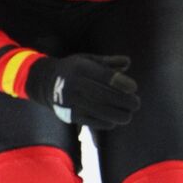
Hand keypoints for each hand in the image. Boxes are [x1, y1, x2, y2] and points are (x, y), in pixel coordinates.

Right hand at [25, 54, 139, 128]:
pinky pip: (92, 121)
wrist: (46, 83)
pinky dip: (106, 122)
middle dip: (123, 101)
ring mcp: (71, 101)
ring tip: (128, 114)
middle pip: (103, 95)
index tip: (134, 88)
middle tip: (136, 103)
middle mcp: (74, 85)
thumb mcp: (88, 60)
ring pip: (99, 111)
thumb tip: (127, 63)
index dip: (120, 82)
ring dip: (118, 115)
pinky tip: (114, 120)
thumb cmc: (74, 70)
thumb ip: (108, 62)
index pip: (103, 76)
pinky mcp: (70, 115)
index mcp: (80, 68)